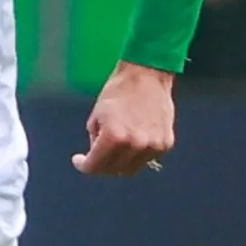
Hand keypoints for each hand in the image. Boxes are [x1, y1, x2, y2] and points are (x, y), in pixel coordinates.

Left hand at [72, 61, 177, 176]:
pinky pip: (147, 159)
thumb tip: (97, 154)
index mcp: (113, 137)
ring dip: (121, 162)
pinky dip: (138, 155)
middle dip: (101, 165)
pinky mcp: (165, 144)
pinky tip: (134, 140)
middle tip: (97, 155)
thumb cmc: (119, 90)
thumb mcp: (97, 115)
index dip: (83, 165)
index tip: (80, 161)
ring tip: (117, 146)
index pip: (94, 166)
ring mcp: (152, 146)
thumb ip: (95, 139)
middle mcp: (134, 145)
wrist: (148, 74)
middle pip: (113, 170)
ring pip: (131, 168)